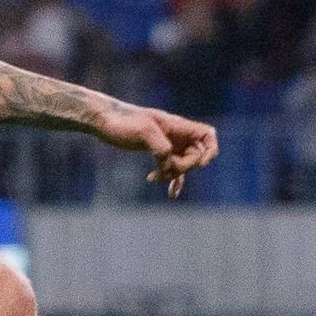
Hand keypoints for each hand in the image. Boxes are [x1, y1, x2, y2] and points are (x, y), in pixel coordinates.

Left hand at [94, 102, 217, 197]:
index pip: (207, 134)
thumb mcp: (144, 132)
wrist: (104, 121)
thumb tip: (169, 164)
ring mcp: (168, 144)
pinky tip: (172, 194)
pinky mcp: (158, 153)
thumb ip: (162, 148)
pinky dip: (172, 180)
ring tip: (154, 177)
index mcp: (178, 125)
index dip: (210, 149)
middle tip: (163, 166)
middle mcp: (177, 135)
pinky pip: (172, 169)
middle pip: (195, 156)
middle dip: (182, 166)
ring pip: (183, 165)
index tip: (200, 163)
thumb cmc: (123, 122)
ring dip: (172, 175)